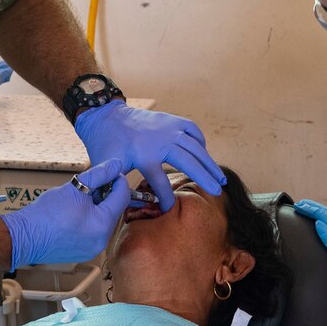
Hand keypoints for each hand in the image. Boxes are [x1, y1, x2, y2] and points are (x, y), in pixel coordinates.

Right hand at [0, 159, 128, 268]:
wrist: (25, 236)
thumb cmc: (47, 213)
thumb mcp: (76, 187)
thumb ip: (99, 174)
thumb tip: (116, 164)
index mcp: (103, 224)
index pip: (122, 197)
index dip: (119, 181)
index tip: (111, 172)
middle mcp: (102, 240)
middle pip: (113, 210)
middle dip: (106, 195)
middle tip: (93, 183)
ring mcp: (93, 249)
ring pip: (103, 221)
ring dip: (97, 207)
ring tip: (80, 198)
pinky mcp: (83, 252)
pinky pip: (94, 232)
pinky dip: (90, 220)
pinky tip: (75, 212)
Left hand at [74, 100, 223, 209]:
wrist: (107, 116)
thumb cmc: (106, 144)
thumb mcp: (107, 166)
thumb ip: (114, 186)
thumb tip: (120, 207)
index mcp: (144, 155)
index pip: (161, 183)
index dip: (167, 198)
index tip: (170, 210)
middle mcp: (160, 140)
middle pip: (189, 162)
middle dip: (204, 178)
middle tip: (217, 192)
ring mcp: (168, 128)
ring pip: (196, 146)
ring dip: (209, 162)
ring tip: (220, 178)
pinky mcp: (171, 119)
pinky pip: (192, 129)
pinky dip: (201, 142)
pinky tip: (204, 155)